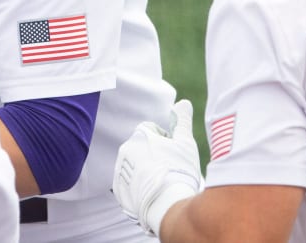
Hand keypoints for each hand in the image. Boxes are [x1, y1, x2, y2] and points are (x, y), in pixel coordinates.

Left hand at [113, 99, 202, 236]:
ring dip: (146, 170)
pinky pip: (129, 184)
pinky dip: (139, 187)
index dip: (166, 139)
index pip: (152, 129)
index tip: (174, 152)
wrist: (168, 204)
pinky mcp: (119, 190)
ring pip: (135, 166)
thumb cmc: (179, 170)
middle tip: (171, 168)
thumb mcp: (185, 142)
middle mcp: (125, 150)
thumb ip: (182, 121)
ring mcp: (121, 171)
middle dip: (154, 154)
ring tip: (163, 183)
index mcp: (140, 135)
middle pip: (142, 147)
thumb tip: (183, 103)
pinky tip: (154, 193)